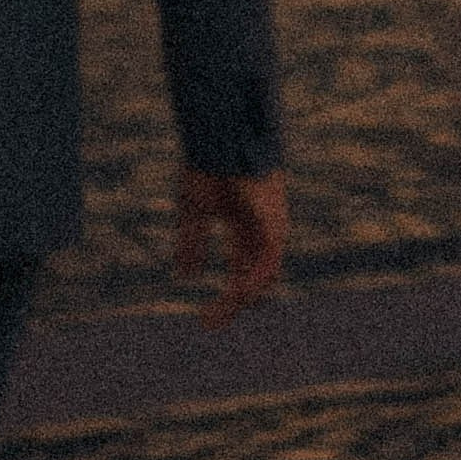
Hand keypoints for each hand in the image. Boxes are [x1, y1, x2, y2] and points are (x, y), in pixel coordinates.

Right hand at [174, 164, 287, 329]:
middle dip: (233, 303)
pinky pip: (268, 263)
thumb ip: (191, 241)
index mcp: (245, 226)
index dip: (226, 299)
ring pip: (264, 277)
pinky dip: (253, 281)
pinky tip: (236, 293)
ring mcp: (271, 228)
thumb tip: (186, 276)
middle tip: (209, 322)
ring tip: (217, 313)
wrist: (219, 137)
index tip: (204, 320)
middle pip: (255, 280)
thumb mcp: (194, 210)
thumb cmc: (208, 165)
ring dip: (241, 297)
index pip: (241, 271)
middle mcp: (262, 231)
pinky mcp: (273, 224)